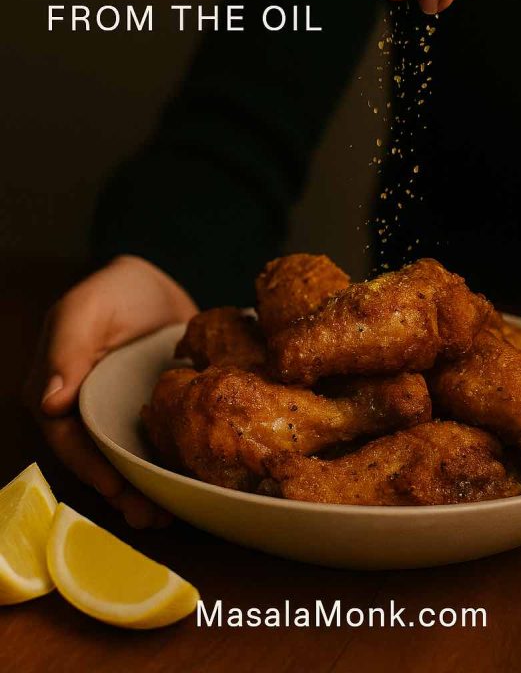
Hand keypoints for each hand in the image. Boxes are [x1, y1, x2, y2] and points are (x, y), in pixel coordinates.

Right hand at [24, 255, 196, 527]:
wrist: (158, 286)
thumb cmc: (114, 289)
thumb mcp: (86, 309)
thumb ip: (66, 349)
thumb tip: (50, 403)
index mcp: (58, 392)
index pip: (68, 440)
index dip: (90, 467)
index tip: (116, 487)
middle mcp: (85, 414)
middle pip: (98, 463)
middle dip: (123, 494)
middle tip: (151, 517)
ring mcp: (119, 420)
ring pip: (128, 464)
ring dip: (146, 493)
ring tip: (169, 515)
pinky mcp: (152, 419)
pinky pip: (157, 451)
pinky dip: (169, 472)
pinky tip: (189, 490)